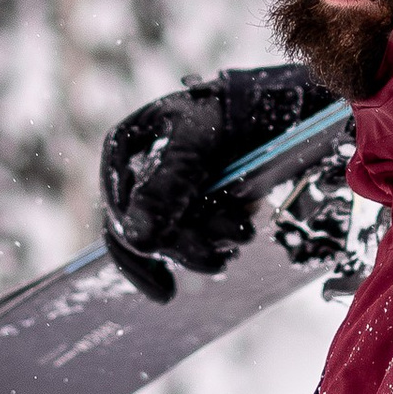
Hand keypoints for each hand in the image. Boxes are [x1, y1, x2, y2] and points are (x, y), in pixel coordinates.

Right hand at [97, 66, 317, 300]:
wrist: (274, 103)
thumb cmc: (229, 109)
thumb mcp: (195, 144)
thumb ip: (164, 188)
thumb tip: (135, 239)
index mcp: (125, 151)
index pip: (118, 217)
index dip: (139, 257)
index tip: (166, 290)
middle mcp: (141, 174)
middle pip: (149, 235)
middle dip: (187, 249)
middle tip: (220, 262)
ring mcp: (170, 190)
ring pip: (177, 239)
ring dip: (209, 246)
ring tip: (242, 235)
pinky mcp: (196, 201)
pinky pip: (200, 235)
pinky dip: (222, 238)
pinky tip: (243, 229)